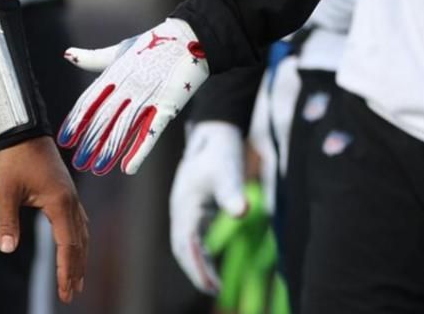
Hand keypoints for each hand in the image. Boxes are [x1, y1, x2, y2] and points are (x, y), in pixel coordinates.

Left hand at [0, 137, 88, 302]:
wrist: (23, 129)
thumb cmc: (13, 159)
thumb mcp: (5, 192)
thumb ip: (7, 221)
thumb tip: (6, 248)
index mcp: (59, 203)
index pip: (67, 246)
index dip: (66, 271)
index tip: (66, 293)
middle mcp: (71, 201)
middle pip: (79, 242)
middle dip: (76, 270)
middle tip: (72, 294)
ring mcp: (70, 195)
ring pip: (82, 231)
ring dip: (80, 255)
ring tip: (77, 277)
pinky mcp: (66, 190)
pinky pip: (79, 219)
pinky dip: (79, 237)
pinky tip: (77, 243)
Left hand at [58, 17, 208, 174]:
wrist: (190, 38)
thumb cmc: (152, 44)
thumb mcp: (120, 50)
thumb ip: (93, 58)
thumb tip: (66, 54)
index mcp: (115, 73)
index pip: (89, 102)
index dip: (76, 122)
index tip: (64, 140)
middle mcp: (128, 86)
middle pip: (103, 119)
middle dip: (89, 143)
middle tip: (78, 163)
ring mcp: (148, 97)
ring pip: (123, 129)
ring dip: (109, 151)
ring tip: (97, 169)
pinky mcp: (167, 106)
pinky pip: (150, 132)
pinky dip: (139, 151)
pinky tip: (128, 168)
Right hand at [169, 120, 247, 292]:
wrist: (214, 132)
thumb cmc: (221, 150)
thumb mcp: (230, 171)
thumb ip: (234, 192)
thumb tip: (243, 211)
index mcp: (184, 204)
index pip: (187, 244)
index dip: (198, 267)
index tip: (213, 286)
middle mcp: (180, 209)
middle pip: (182, 249)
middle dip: (196, 271)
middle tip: (215, 291)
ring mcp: (183, 209)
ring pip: (184, 245)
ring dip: (196, 265)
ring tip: (214, 285)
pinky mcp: (190, 208)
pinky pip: (190, 237)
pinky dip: (199, 253)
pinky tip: (211, 263)